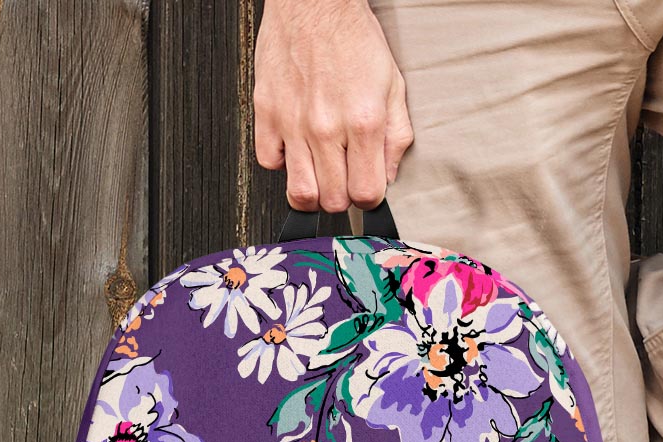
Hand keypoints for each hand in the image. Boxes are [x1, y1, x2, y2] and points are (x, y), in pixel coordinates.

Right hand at [253, 0, 413, 211]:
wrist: (314, 1)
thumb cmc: (353, 39)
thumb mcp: (393, 87)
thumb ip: (396, 137)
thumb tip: (389, 176)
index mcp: (363, 123)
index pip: (366, 194)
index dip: (369, 199)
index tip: (366, 188)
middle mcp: (326, 127)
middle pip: (333, 201)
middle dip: (342, 197)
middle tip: (343, 178)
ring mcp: (293, 122)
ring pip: (300, 192)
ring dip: (313, 192)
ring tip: (320, 175)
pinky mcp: (266, 111)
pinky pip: (268, 162)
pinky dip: (282, 163)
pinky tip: (295, 149)